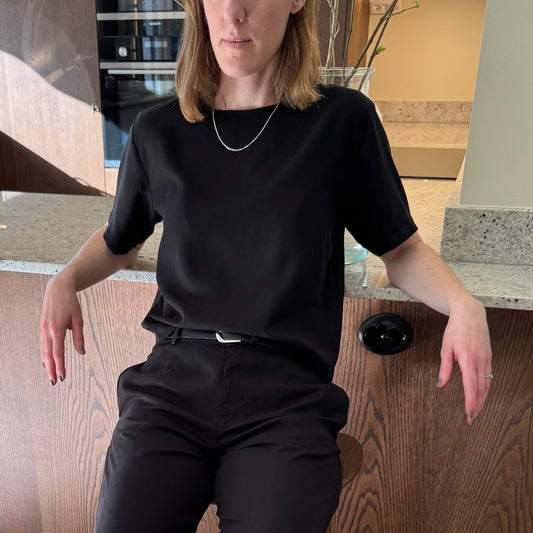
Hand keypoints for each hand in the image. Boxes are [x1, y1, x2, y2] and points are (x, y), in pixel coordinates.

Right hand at [40, 275, 84, 384]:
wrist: (58, 288)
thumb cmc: (70, 302)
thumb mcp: (79, 319)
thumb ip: (79, 336)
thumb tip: (81, 352)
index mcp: (57, 328)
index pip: (58, 352)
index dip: (60, 366)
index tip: (62, 376)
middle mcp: (47, 330)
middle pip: (48, 355)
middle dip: (51, 369)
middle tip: (54, 382)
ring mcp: (43, 328)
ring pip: (43, 350)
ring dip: (46, 363)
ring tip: (50, 374)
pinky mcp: (42, 326)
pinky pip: (42, 343)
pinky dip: (44, 354)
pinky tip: (46, 360)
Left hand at [437, 297, 491, 423]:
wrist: (470, 314)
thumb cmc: (456, 329)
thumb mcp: (446, 348)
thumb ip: (445, 368)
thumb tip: (441, 385)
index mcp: (468, 358)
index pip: (471, 386)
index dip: (471, 402)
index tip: (469, 415)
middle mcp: (480, 360)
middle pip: (481, 389)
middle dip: (477, 406)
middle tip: (472, 419)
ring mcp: (487, 359)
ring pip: (487, 384)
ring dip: (482, 399)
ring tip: (476, 411)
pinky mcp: (489, 357)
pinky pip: (488, 376)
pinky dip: (485, 388)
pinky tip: (481, 394)